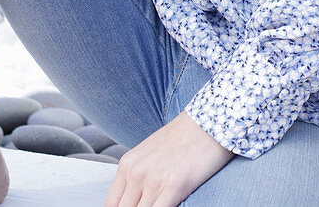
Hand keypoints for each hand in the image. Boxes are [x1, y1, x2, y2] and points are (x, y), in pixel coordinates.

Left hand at [103, 110, 235, 206]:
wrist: (207, 121)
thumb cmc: (182, 138)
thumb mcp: (150, 154)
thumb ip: (137, 177)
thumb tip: (133, 201)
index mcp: (127, 164)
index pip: (111, 205)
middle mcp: (136, 172)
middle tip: (149, 206)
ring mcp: (154, 180)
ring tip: (160, 204)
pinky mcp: (174, 186)